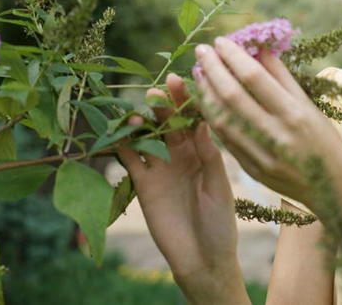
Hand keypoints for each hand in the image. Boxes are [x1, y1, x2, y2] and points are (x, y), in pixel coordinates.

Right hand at [117, 73, 248, 304]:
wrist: (203, 260)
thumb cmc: (221, 224)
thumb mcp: (220, 188)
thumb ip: (210, 157)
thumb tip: (203, 123)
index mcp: (204, 151)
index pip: (194, 118)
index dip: (187, 100)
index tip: (180, 81)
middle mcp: (181, 154)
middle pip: (169, 122)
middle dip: (163, 106)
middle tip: (156, 92)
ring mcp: (161, 167)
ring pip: (147, 136)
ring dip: (141, 123)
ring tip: (137, 114)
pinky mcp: (143, 184)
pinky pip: (130, 159)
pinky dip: (123, 145)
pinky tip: (120, 134)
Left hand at [193, 37, 341, 214]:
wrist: (332, 187)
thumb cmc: (324, 141)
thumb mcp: (310, 106)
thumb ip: (282, 77)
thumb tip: (259, 48)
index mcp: (294, 114)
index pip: (254, 78)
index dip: (233, 57)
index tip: (220, 41)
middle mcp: (276, 134)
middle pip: (232, 96)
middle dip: (212, 69)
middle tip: (201, 51)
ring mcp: (261, 155)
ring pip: (222, 119)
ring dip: (206, 93)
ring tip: (199, 73)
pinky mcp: (252, 170)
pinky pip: (225, 139)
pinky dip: (213, 117)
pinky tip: (207, 101)